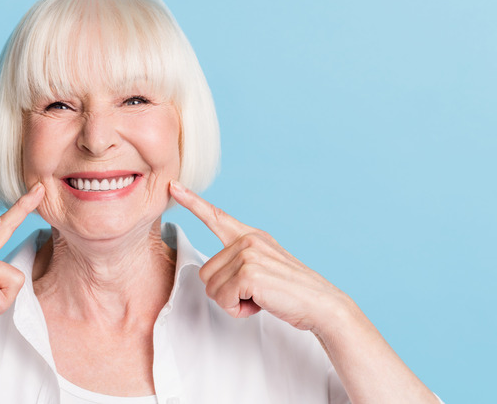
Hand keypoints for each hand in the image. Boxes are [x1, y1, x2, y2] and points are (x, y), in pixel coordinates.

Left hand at [169, 180, 353, 333]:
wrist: (322, 305)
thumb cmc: (291, 293)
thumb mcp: (264, 268)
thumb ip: (239, 262)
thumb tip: (209, 276)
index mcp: (251, 236)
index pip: (216, 216)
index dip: (192, 202)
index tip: (173, 186)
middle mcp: (248, 240)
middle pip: (205, 272)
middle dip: (226, 292)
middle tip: (256, 293)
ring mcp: (247, 254)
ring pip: (211, 288)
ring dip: (232, 302)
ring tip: (260, 297)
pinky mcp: (248, 273)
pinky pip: (222, 299)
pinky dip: (238, 310)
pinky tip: (260, 303)